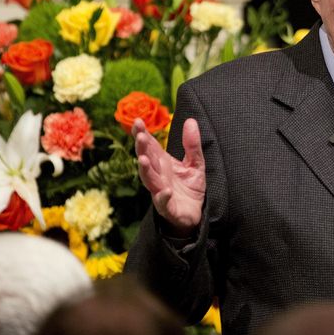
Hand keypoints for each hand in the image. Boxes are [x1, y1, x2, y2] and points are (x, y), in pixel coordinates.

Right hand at [133, 117, 205, 236]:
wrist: (195, 213)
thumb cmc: (190, 187)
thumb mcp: (196, 163)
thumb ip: (192, 144)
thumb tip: (190, 120)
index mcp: (163, 163)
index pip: (150, 146)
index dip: (143, 134)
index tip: (137, 121)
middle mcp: (158, 176)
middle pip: (147, 160)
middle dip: (142, 148)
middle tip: (141, 136)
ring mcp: (160, 191)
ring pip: (150, 180)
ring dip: (145, 170)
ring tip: (143, 160)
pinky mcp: (168, 207)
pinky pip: (163, 202)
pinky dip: (162, 196)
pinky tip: (165, 190)